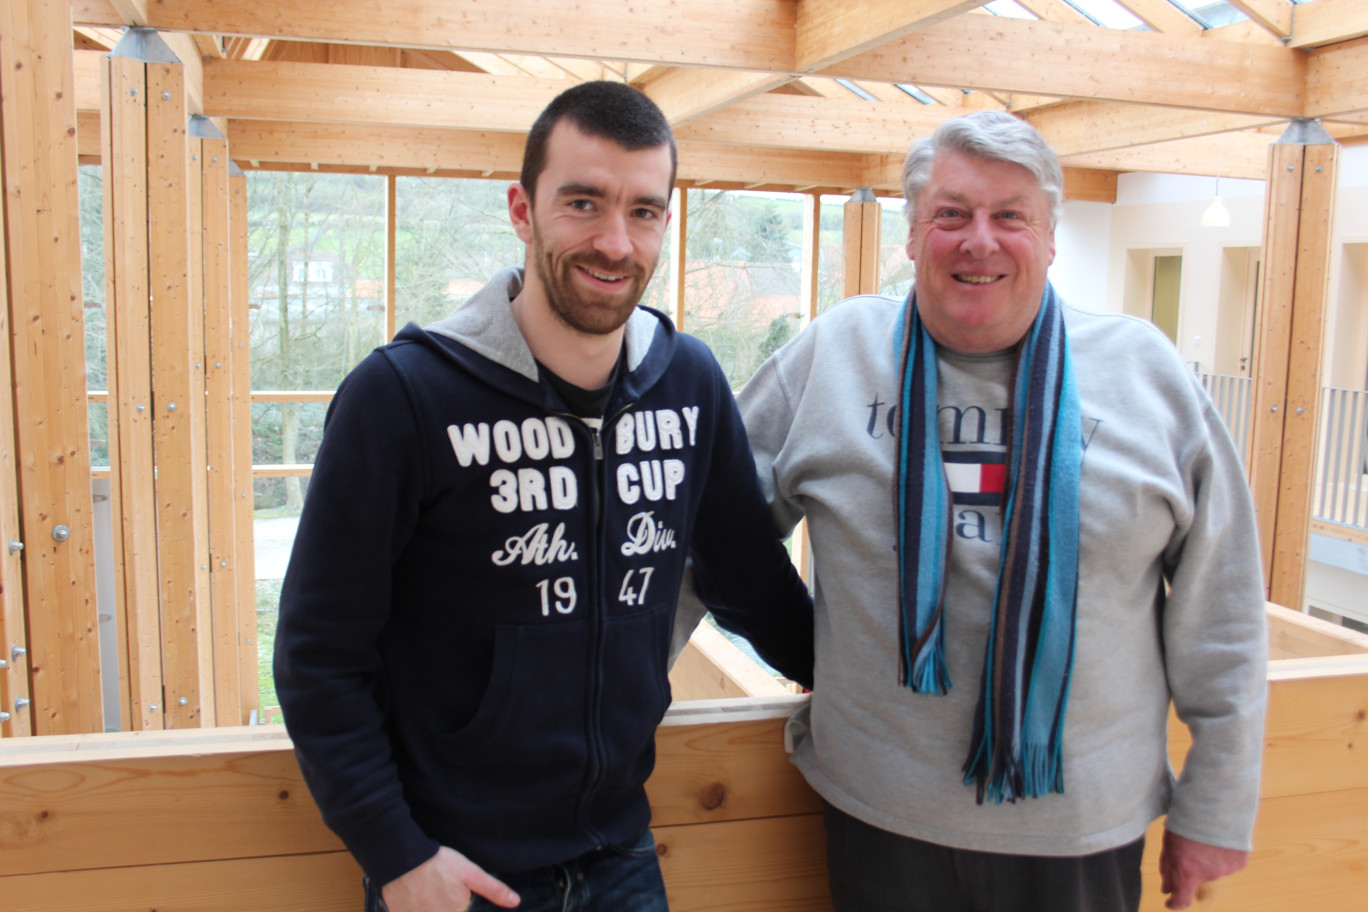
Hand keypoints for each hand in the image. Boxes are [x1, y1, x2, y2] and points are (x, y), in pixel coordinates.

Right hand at [381, 846, 519, 910]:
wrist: (402, 859)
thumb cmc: (438, 864)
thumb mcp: (470, 873)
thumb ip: (493, 890)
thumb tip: (515, 902)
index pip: (462, 910)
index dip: (458, 900)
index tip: (450, 889)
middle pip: (446, 911)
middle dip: (443, 901)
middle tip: (436, 885)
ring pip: (430, 911)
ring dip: (429, 904)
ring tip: (425, 888)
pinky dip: (413, 907)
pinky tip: (413, 895)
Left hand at [1158, 828, 1247, 909]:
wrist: (1215, 802)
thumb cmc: (1185, 820)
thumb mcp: (1168, 844)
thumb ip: (1168, 868)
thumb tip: (1166, 889)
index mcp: (1186, 871)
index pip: (1182, 899)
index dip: (1175, 903)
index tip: (1170, 902)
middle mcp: (1207, 875)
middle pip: (1195, 878)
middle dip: (1189, 867)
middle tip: (1187, 846)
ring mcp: (1225, 870)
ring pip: (1211, 870)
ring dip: (1206, 858)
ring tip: (1203, 835)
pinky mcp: (1239, 863)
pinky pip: (1226, 863)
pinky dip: (1221, 854)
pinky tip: (1218, 838)